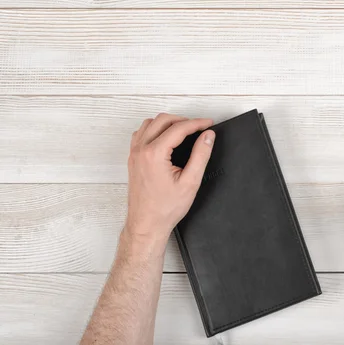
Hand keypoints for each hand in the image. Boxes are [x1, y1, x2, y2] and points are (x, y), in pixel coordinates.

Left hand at [126, 113, 215, 243]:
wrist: (146, 224)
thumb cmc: (165, 208)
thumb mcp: (190, 182)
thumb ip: (201, 155)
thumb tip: (208, 136)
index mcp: (154, 154)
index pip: (179, 128)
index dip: (197, 123)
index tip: (209, 123)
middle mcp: (141, 150)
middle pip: (163, 120)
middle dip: (183, 120)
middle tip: (199, 126)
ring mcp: (134, 154)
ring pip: (150, 124)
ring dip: (168, 123)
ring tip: (184, 130)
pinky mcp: (133, 159)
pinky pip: (142, 134)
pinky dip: (155, 130)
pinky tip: (166, 138)